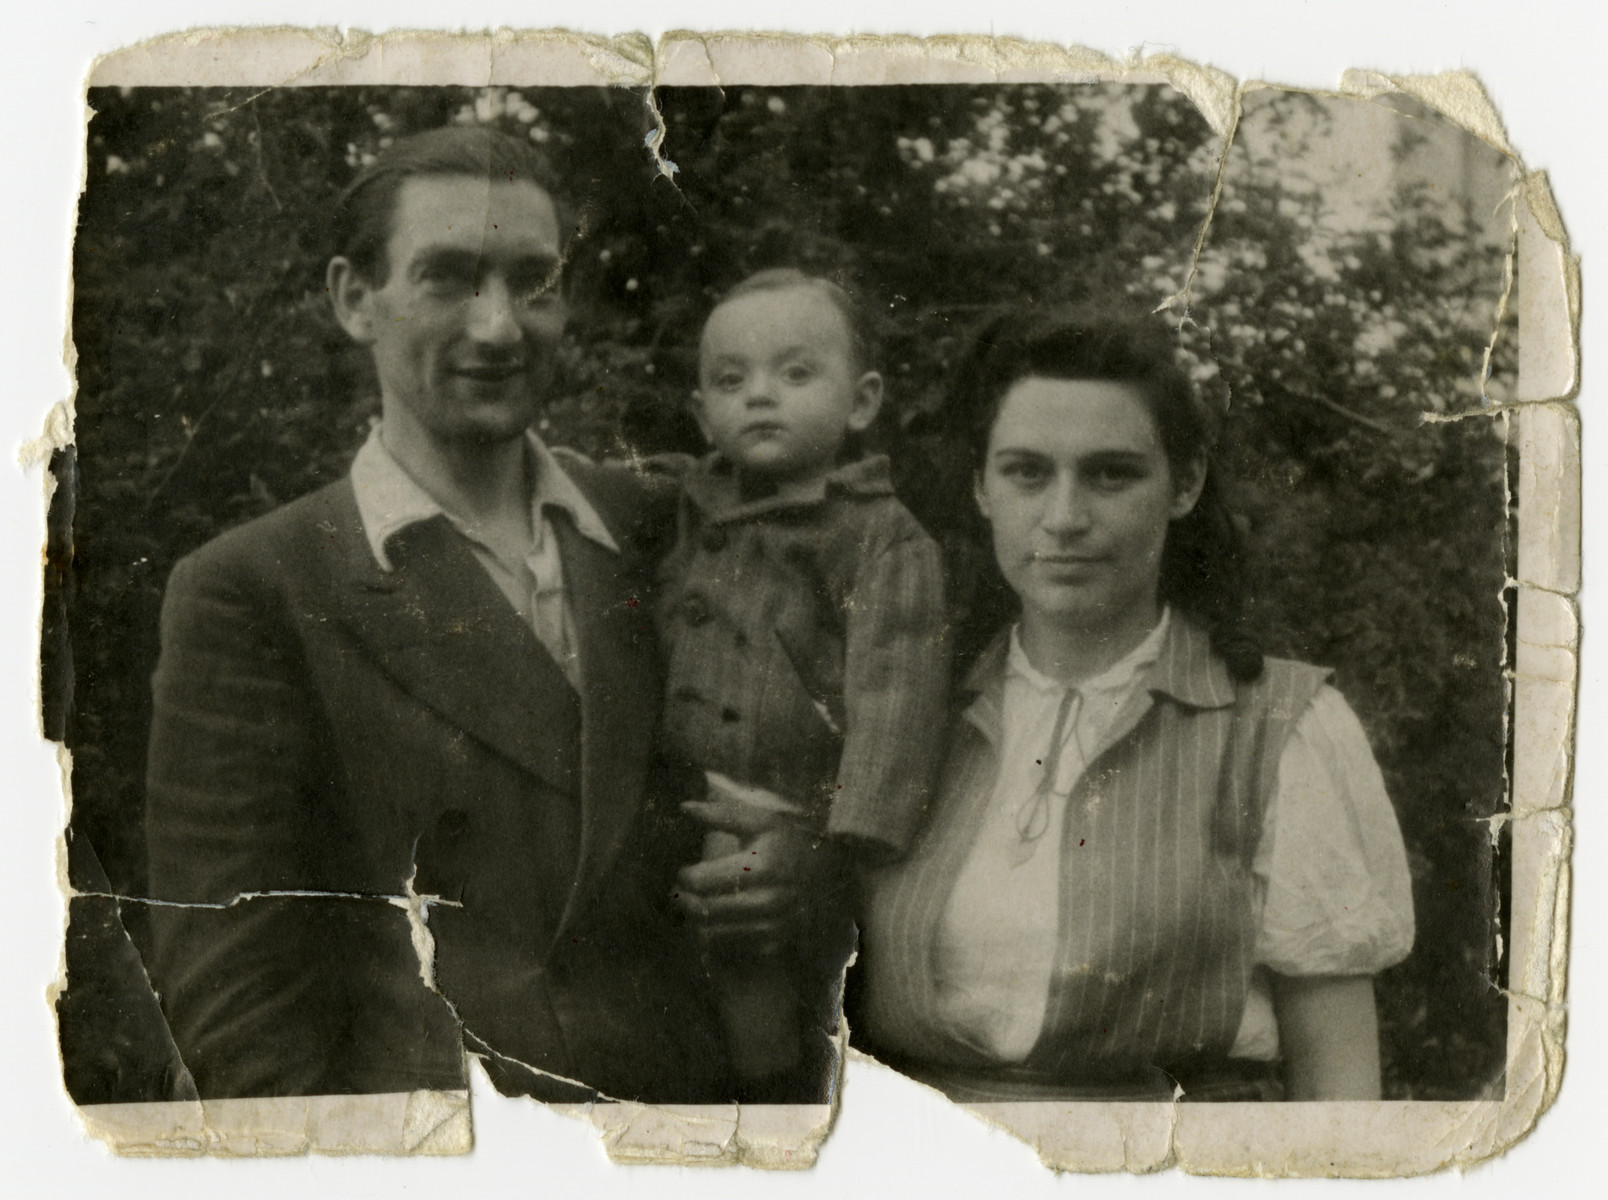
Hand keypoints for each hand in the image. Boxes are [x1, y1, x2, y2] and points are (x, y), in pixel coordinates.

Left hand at [675, 778, 841, 951]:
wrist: (836, 873)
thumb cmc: (794, 841)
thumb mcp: (763, 821)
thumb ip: (722, 814)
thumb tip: (684, 807)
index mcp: (761, 866)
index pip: (702, 881)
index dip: (684, 877)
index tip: (682, 872)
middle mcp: (767, 900)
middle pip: (704, 910)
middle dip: (683, 902)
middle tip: (678, 893)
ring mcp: (772, 926)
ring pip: (713, 934)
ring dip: (695, 922)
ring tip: (693, 907)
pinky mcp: (775, 943)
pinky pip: (732, 947)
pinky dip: (717, 938)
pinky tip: (715, 923)